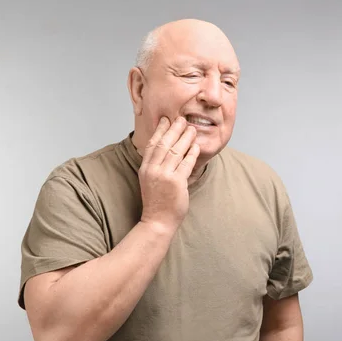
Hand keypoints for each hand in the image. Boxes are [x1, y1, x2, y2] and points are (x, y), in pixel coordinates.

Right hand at [138, 116, 199, 232]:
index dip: (159, 130)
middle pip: (164, 144)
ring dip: (185, 138)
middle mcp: (153, 170)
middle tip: (182, 119)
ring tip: (192, 129)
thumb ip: (156, 166)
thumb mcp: (150, 180)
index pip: (152, 144)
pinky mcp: (176, 183)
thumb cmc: (156, 202)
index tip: (166, 120)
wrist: (157, 221)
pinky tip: (196, 147)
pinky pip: (186, 164)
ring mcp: (164, 176)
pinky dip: (192, 154)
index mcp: (145, 169)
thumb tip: (165, 150)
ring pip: (176, 151)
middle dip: (174, 129)